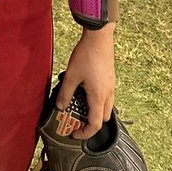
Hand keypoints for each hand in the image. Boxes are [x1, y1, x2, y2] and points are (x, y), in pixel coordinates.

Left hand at [56, 24, 115, 140]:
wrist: (99, 37)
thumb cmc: (86, 55)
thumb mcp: (71, 76)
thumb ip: (65, 94)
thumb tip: (60, 107)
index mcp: (98, 97)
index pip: (96, 124)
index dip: (85, 133)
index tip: (74, 133)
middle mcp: (108, 94)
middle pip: (104, 118)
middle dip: (90, 124)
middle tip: (76, 121)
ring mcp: (111, 86)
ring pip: (106, 107)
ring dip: (95, 112)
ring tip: (79, 106)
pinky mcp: (110, 79)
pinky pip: (106, 97)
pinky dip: (97, 101)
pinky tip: (85, 91)